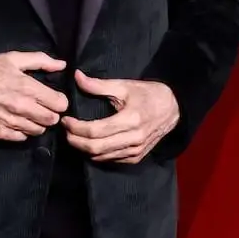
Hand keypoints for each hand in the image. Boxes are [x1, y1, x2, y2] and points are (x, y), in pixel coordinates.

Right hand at [0, 51, 69, 141]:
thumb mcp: (12, 58)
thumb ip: (40, 60)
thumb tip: (61, 65)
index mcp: (27, 87)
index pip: (59, 104)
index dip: (60, 101)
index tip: (54, 98)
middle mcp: (22, 107)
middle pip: (52, 120)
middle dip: (52, 114)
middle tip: (44, 107)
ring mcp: (10, 122)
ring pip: (38, 130)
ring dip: (38, 123)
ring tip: (30, 114)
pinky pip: (22, 138)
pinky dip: (23, 131)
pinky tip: (18, 121)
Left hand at [61, 70, 179, 163]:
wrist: (173, 109)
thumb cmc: (147, 94)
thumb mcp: (124, 85)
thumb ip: (98, 85)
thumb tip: (77, 77)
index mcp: (130, 120)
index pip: (95, 131)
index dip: (76, 128)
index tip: (65, 119)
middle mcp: (134, 139)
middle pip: (95, 148)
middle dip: (75, 141)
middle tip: (66, 130)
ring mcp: (136, 151)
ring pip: (101, 157)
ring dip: (83, 149)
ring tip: (74, 136)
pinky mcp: (136, 157)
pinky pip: (111, 160)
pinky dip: (97, 154)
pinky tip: (90, 144)